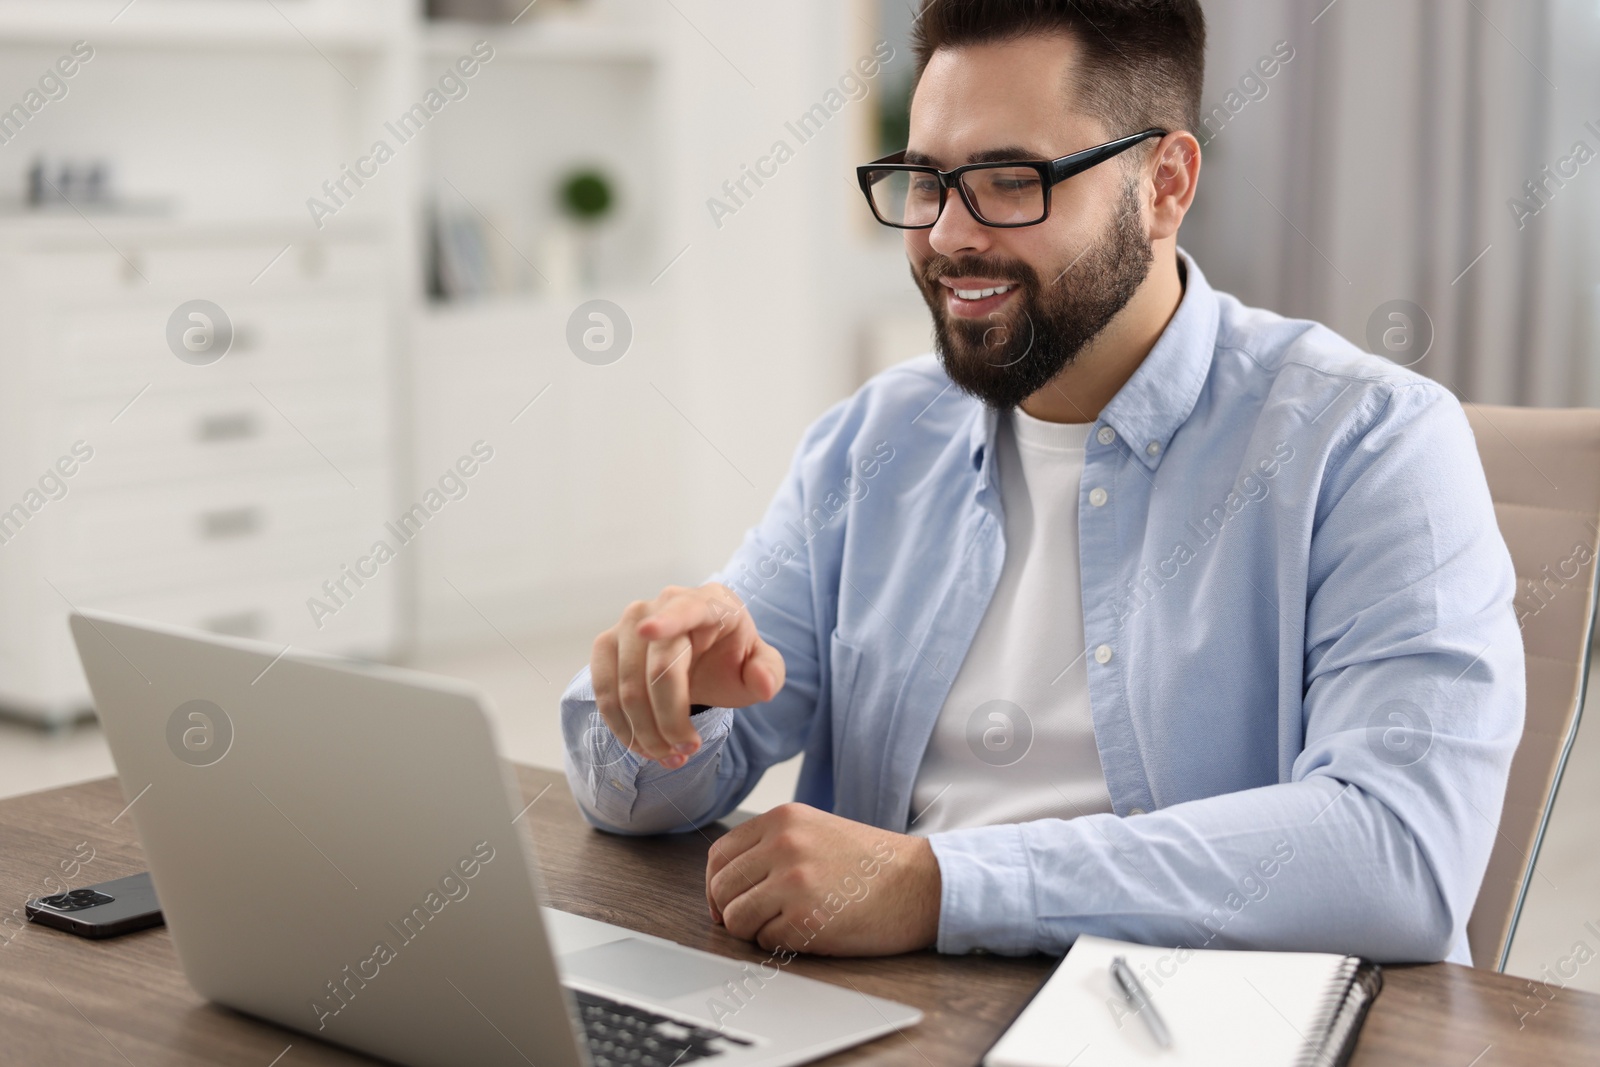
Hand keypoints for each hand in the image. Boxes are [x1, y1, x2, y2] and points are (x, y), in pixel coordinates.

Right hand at [590, 583, 784, 767]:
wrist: (701, 656)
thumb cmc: (729, 659)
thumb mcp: (759, 667)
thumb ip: (769, 673)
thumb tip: (762, 683)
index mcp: (709, 603)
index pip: (686, 610)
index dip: (666, 621)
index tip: (649, 630)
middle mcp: (662, 603)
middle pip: (657, 669)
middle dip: (670, 719)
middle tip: (688, 750)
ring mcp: (629, 624)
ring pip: (626, 688)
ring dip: (646, 732)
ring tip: (671, 755)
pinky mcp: (607, 646)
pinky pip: (604, 693)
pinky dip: (623, 727)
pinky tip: (645, 746)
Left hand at [705, 803, 940, 955]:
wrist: (922, 883)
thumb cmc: (872, 864)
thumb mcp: (817, 831)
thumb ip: (772, 846)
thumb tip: (725, 883)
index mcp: (783, 818)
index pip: (720, 855)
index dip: (717, 885)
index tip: (726, 902)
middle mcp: (783, 845)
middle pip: (721, 888)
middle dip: (732, 911)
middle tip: (756, 920)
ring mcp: (792, 882)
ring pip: (736, 918)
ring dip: (754, 930)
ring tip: (786, 925)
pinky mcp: (805, 919)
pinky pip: (765, 942)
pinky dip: (781, 944)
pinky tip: (810, 932)